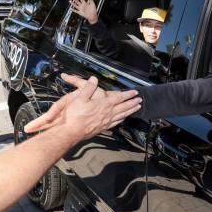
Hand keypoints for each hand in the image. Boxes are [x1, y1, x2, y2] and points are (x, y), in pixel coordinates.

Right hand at [24, 74, 141, 138]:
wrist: (71, 132)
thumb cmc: (75, 115)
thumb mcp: (80, 98)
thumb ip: (88, 88)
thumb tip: (94, 79)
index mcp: (104, 105)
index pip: (119, 98)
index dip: (128, 94)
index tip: (135, 92)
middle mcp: (108, 114)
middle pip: (124, 107)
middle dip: (133, 103)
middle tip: (140, 100)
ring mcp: (106, 122)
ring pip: (122, 116)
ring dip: (130, 111)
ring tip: (136, 108)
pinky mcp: (103, 128)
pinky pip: (116, 123)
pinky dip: (122, 120)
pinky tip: (123, 119)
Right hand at [70, 0, 97, 24]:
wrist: (93, 16)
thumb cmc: (93, 10)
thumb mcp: (92, 4)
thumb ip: (91, 0)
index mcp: (85, 3)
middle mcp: (82, 6)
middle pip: (77, 2)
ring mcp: (81, 9)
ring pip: (76, 6)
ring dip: (73, 3)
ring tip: (70, 1)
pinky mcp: (80, 12)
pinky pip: (76, 11)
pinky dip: (73, 10)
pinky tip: (71, 8)